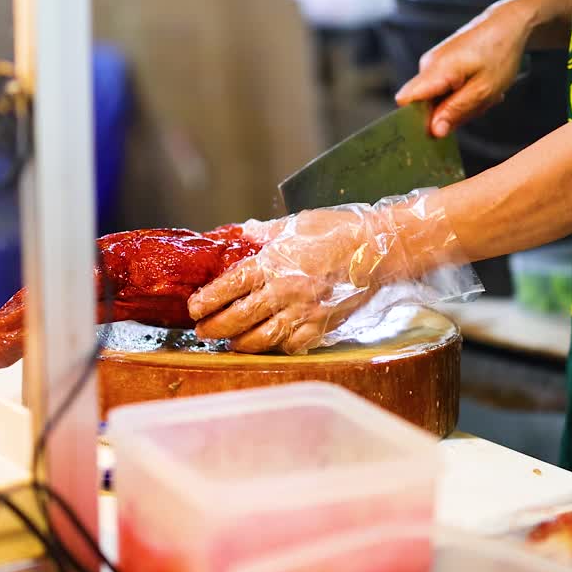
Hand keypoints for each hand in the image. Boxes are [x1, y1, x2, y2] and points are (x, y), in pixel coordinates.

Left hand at [189, 209, 394, 353]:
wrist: (377, 249)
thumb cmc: (337, 231)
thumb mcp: (295, 224)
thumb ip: (263, 233)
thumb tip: (240, 233)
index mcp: (273, 263)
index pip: (230, 287)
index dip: (207, 301)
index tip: (194, 308)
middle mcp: (285, 290)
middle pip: (239, 318)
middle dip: (215, 328)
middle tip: (203, 331)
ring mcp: (304, 312)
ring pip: (262, 338)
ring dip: (240, 344)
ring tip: (230, 343)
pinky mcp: (322, 326)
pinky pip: (292, 345)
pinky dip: (276, 347)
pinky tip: (268, 345)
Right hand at [395, 0, 571, 137]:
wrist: (509, 23)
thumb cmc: (500, 52)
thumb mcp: (484, 89)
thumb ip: (456, 111)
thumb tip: (434, 131)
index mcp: (435, 70)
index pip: (406, 101)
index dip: (417, 120)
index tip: (441, 128)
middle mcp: (427, 66)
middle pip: (425, 106)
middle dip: (450, 114)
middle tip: (478, 104)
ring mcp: (433, 64)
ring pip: (438, 100)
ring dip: (462, 104)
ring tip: (483, 92)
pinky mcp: (441, 64)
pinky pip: (445, 89)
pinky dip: (464, 94)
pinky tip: (480, 86)